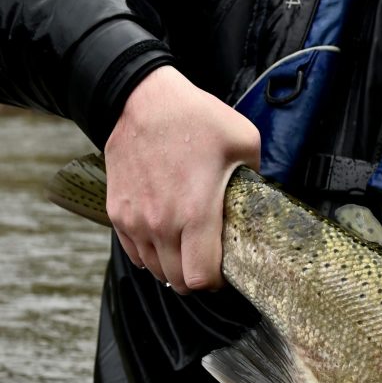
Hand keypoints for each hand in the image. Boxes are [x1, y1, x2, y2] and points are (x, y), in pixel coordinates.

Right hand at [103, 65, 260, 293]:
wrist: (144, 101)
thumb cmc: (196, 118)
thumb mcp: (244, 141)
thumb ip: (257, 177)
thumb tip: (262, 199)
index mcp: (195, 212)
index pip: (201, 278)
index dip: (218, 280)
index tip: (229, 266)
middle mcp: (160, 224)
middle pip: (178, 281)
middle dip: (199, 275)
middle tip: (214, 255)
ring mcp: (134, 222)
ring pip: (155, 269)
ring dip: (175, 265)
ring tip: (192, 243)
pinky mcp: (118, 214)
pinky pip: (135, 252)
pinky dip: (153, 253)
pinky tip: (169, 234)